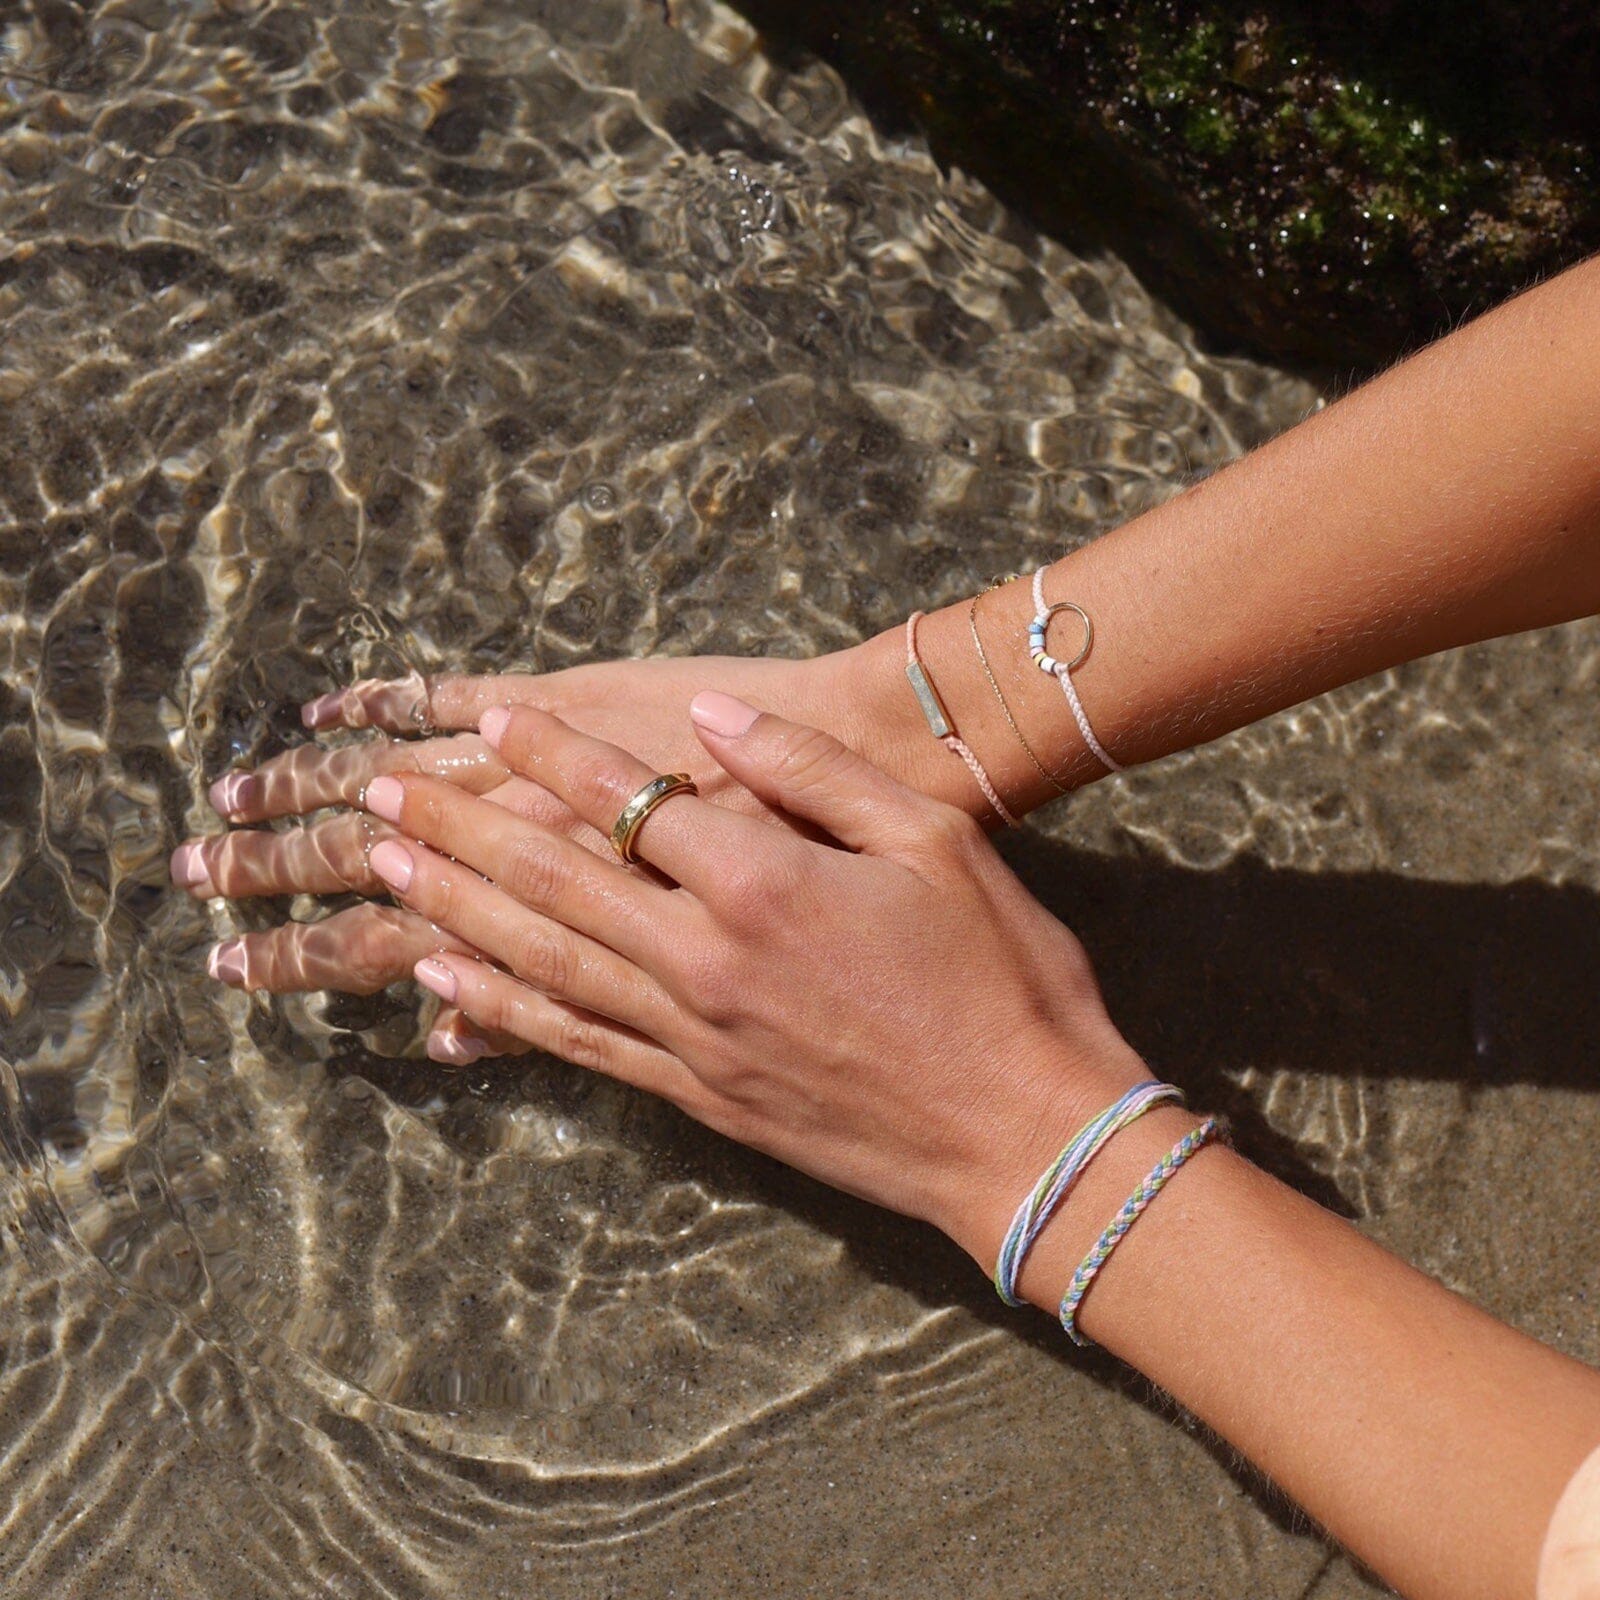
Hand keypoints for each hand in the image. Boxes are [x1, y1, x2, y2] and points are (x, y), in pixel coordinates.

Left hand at [175, 640, 963, 1060]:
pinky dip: (502, 1010)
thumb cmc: (1000, 976)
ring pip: (542, 962)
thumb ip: (811, 771)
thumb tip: (710, 721)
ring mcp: (692, 1035)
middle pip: (552, 879)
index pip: (627, 798)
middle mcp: (703, 958)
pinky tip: (445, 985)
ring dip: (453, 910)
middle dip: (459, 829)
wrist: (1022, 1134)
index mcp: (761, 881)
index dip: (552, 755)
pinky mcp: (697, 1096)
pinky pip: (576, 1044)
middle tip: (379, 794)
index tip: (489, 722)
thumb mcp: (932, 841)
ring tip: (382, 869)